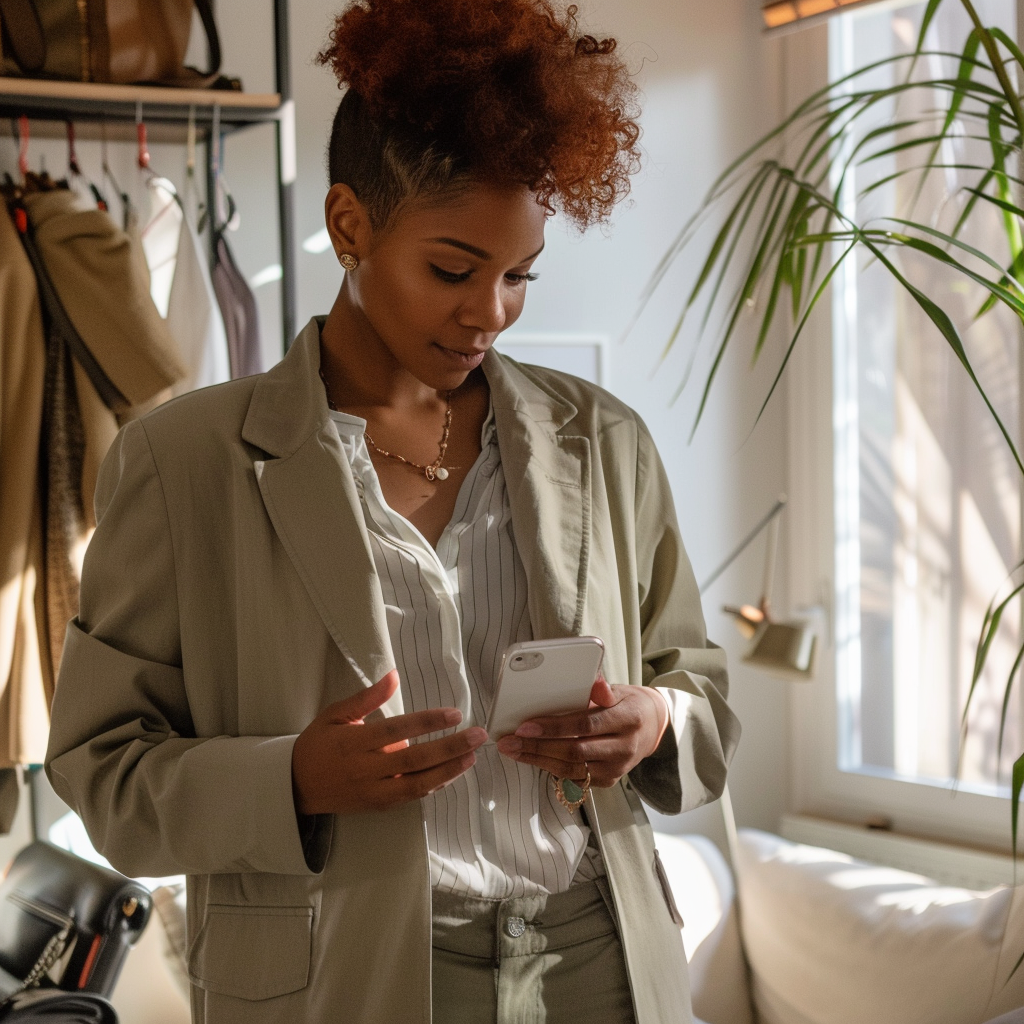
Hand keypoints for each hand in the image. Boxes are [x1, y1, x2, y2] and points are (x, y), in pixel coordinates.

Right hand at [292, 670, 487, 814]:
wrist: (295, 786)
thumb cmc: (318, 744)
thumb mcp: (336, 714)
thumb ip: (367, 697)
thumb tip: (393, 675)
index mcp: (355, 742)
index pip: (397, 729)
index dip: (428, 722)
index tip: (455, 713)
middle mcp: (366, 769)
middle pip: (414, 760)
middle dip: (450, 748)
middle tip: (477, 736)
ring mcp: (373, 791)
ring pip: (417, 785)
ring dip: (448, 771)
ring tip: (472, 756)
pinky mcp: (378, 806)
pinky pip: (410, 797)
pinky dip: (433, 786)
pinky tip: (452, 773)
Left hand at [495, 679, 667, 787]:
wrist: (651, 728)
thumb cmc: (628, 705)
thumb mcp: (619, 689)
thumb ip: (601, 688)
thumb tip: (593, 681)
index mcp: (628, 719)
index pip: (586, 724)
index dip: (554, 726)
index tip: (526, 726)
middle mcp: (624, 748)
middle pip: (575, 751)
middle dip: (537, 747)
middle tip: (510, 741)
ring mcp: (617, 768)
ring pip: (571, 769)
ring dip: (538, 760)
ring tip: (513, 751)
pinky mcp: (608, 781)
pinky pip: (574, 778)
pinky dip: (550, 768)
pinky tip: (532, 759)